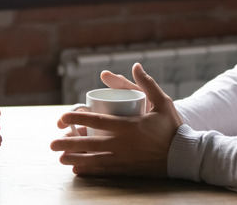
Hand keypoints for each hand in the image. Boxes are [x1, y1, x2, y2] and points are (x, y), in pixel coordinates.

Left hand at [51, 63, 182, 177]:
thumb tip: (135, 65)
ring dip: (75, 158)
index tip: (62, 118)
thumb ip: (147, 83)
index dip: (77, 118)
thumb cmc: (172, 127)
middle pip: (89, 143)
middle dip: (68, 142)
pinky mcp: (127, 170)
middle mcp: (122, 144)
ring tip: (60, 158)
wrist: (184, 155)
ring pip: (93, 159)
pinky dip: (89, 170)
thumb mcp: (163, 102)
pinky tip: (77, 170)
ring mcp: (123, 159)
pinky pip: (104, 171)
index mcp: (128, 126)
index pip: (96, 121)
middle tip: (52, 143)